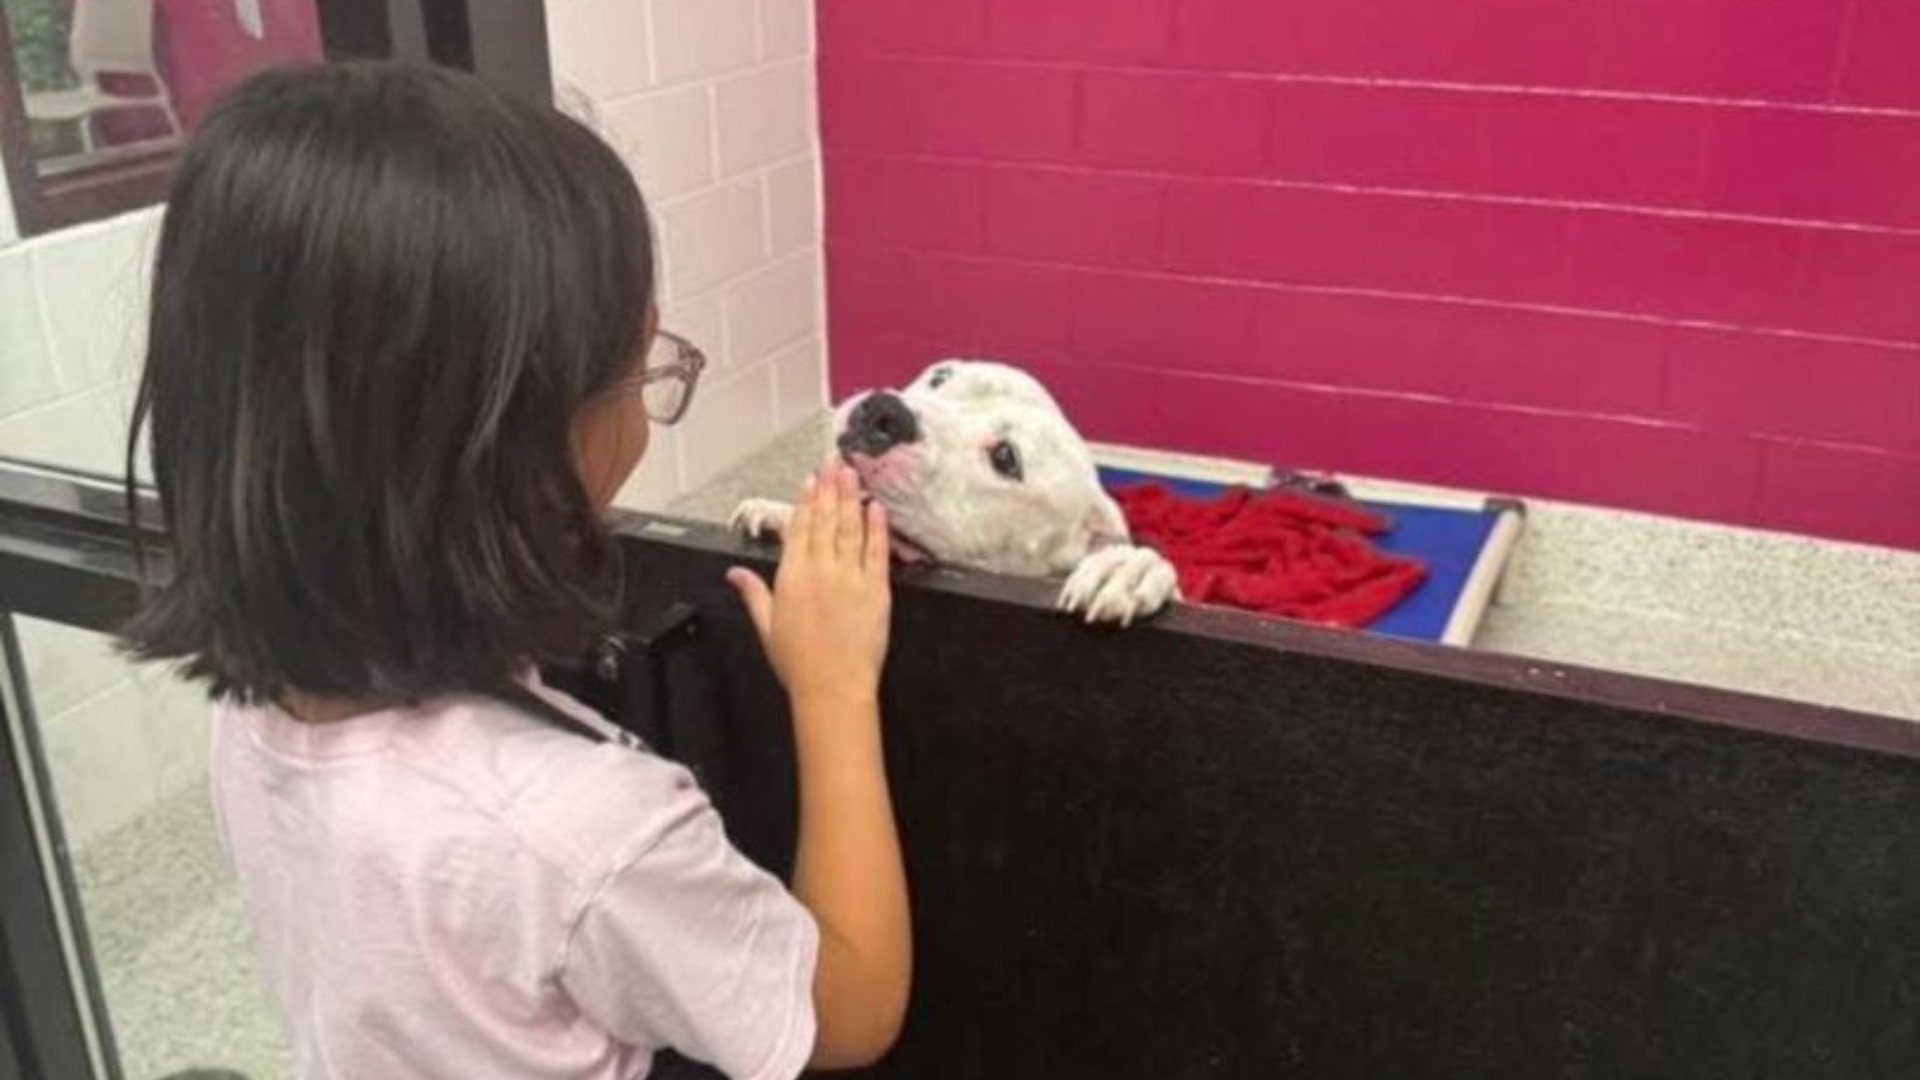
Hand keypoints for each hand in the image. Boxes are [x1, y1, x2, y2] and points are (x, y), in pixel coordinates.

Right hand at [728, 463, 892, 710]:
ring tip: (851, 474)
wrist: (833, 687)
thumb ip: (753, 594)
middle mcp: (821, 571)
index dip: (805, 501)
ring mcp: (851, 578)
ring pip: (850, 528)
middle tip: (833, 462)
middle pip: (825, 520)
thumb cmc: (799, 664)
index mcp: (792, 578)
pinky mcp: (876, 590)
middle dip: (829, 488)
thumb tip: (734, 573)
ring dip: (851, 498)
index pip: (799, 529)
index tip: (810, 480)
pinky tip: (876, 508)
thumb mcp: (767, 626)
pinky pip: (877, 551)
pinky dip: (877, 527)